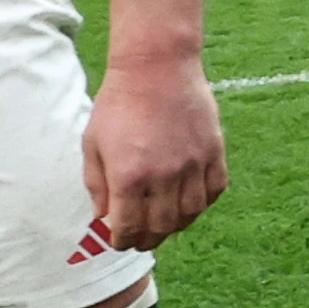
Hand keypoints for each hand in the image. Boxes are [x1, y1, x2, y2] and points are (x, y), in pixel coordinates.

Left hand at [83, 50, 232, 250]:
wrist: (156, 66)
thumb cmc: (118, 102)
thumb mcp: (93, 143)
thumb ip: (97, 185)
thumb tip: (103, 218)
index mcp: (129, 175)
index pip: (128, 227)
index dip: (122, 241)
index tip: (119, 241)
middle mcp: (164, 176)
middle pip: (161, 227)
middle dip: (149, 239)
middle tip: (142, 239)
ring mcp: (193, 164)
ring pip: (190, 214)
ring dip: (176, 225)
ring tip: (166, 222)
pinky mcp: (214, 151)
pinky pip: (214, 191)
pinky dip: (202, 203)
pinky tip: (189, 200)